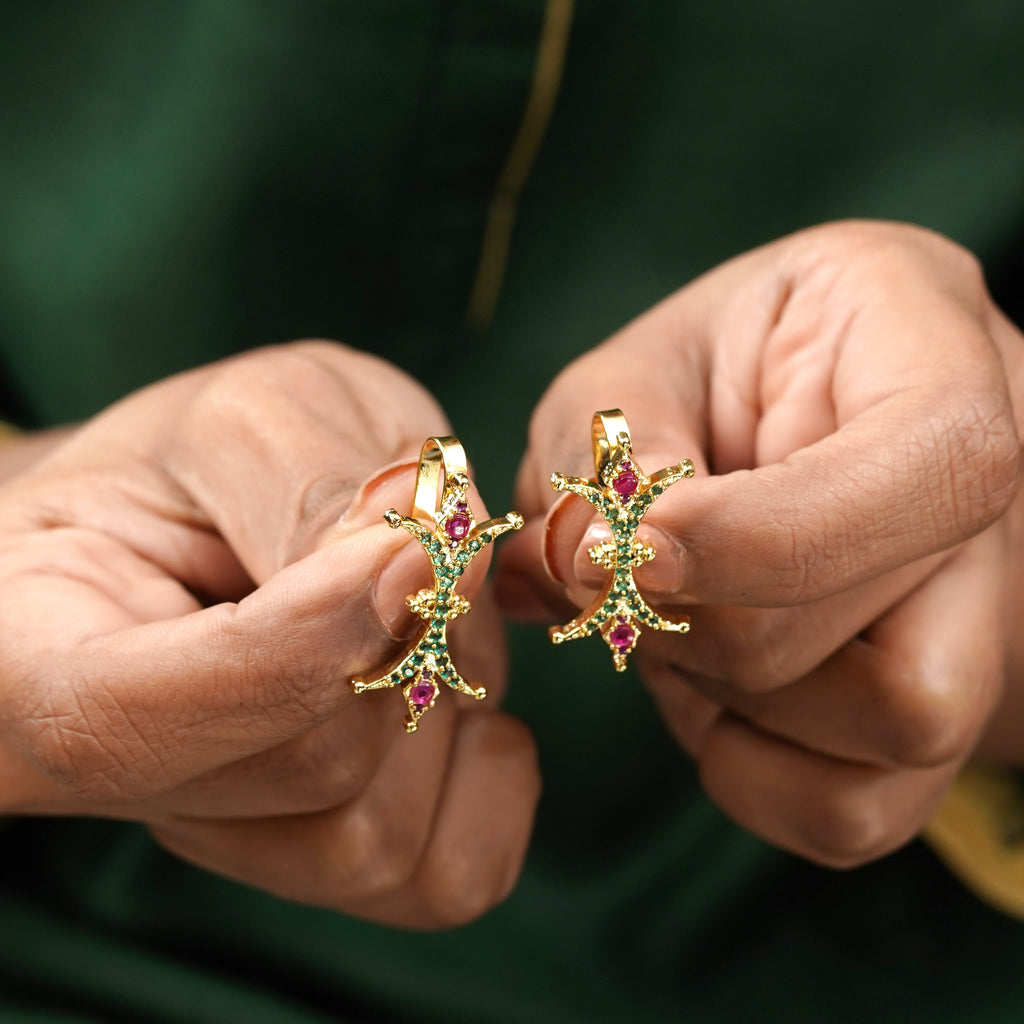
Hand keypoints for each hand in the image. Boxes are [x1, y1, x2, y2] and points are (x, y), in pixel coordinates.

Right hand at [0, 341, 538, 927]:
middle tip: (408, 542)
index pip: (135, 726)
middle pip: (316, 768)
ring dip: (447, 694)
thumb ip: (315, 485)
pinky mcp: (323, 866)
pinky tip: (448, 695)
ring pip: (384, 833)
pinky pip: (445, 879)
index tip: (406, 545)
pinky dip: (485, 776)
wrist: (208, 516)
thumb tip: (421, 559)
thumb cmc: (207, 460)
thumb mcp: (247, 419)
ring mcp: (228, 841)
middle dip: (406, 635)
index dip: (300, 642)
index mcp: (28, 673)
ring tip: (407, 610)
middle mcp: (123, 793)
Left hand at [501, 221, 1022, 865]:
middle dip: (707, 631)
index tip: (631, 555)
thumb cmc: (688, 387)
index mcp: (927, 339)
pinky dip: (752, 776)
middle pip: (890, 635)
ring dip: (732, 700)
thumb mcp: (625, 378)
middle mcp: (1002, 482)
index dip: (768, 540)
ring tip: (670, 627)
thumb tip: (590, 562)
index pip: (935, 464)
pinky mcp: (951, 703)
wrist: (743, 428)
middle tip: (622, 584)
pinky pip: (868, 806)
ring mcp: (993, 604)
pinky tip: (705, 697)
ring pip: (900, 727)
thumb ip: (606, 449)